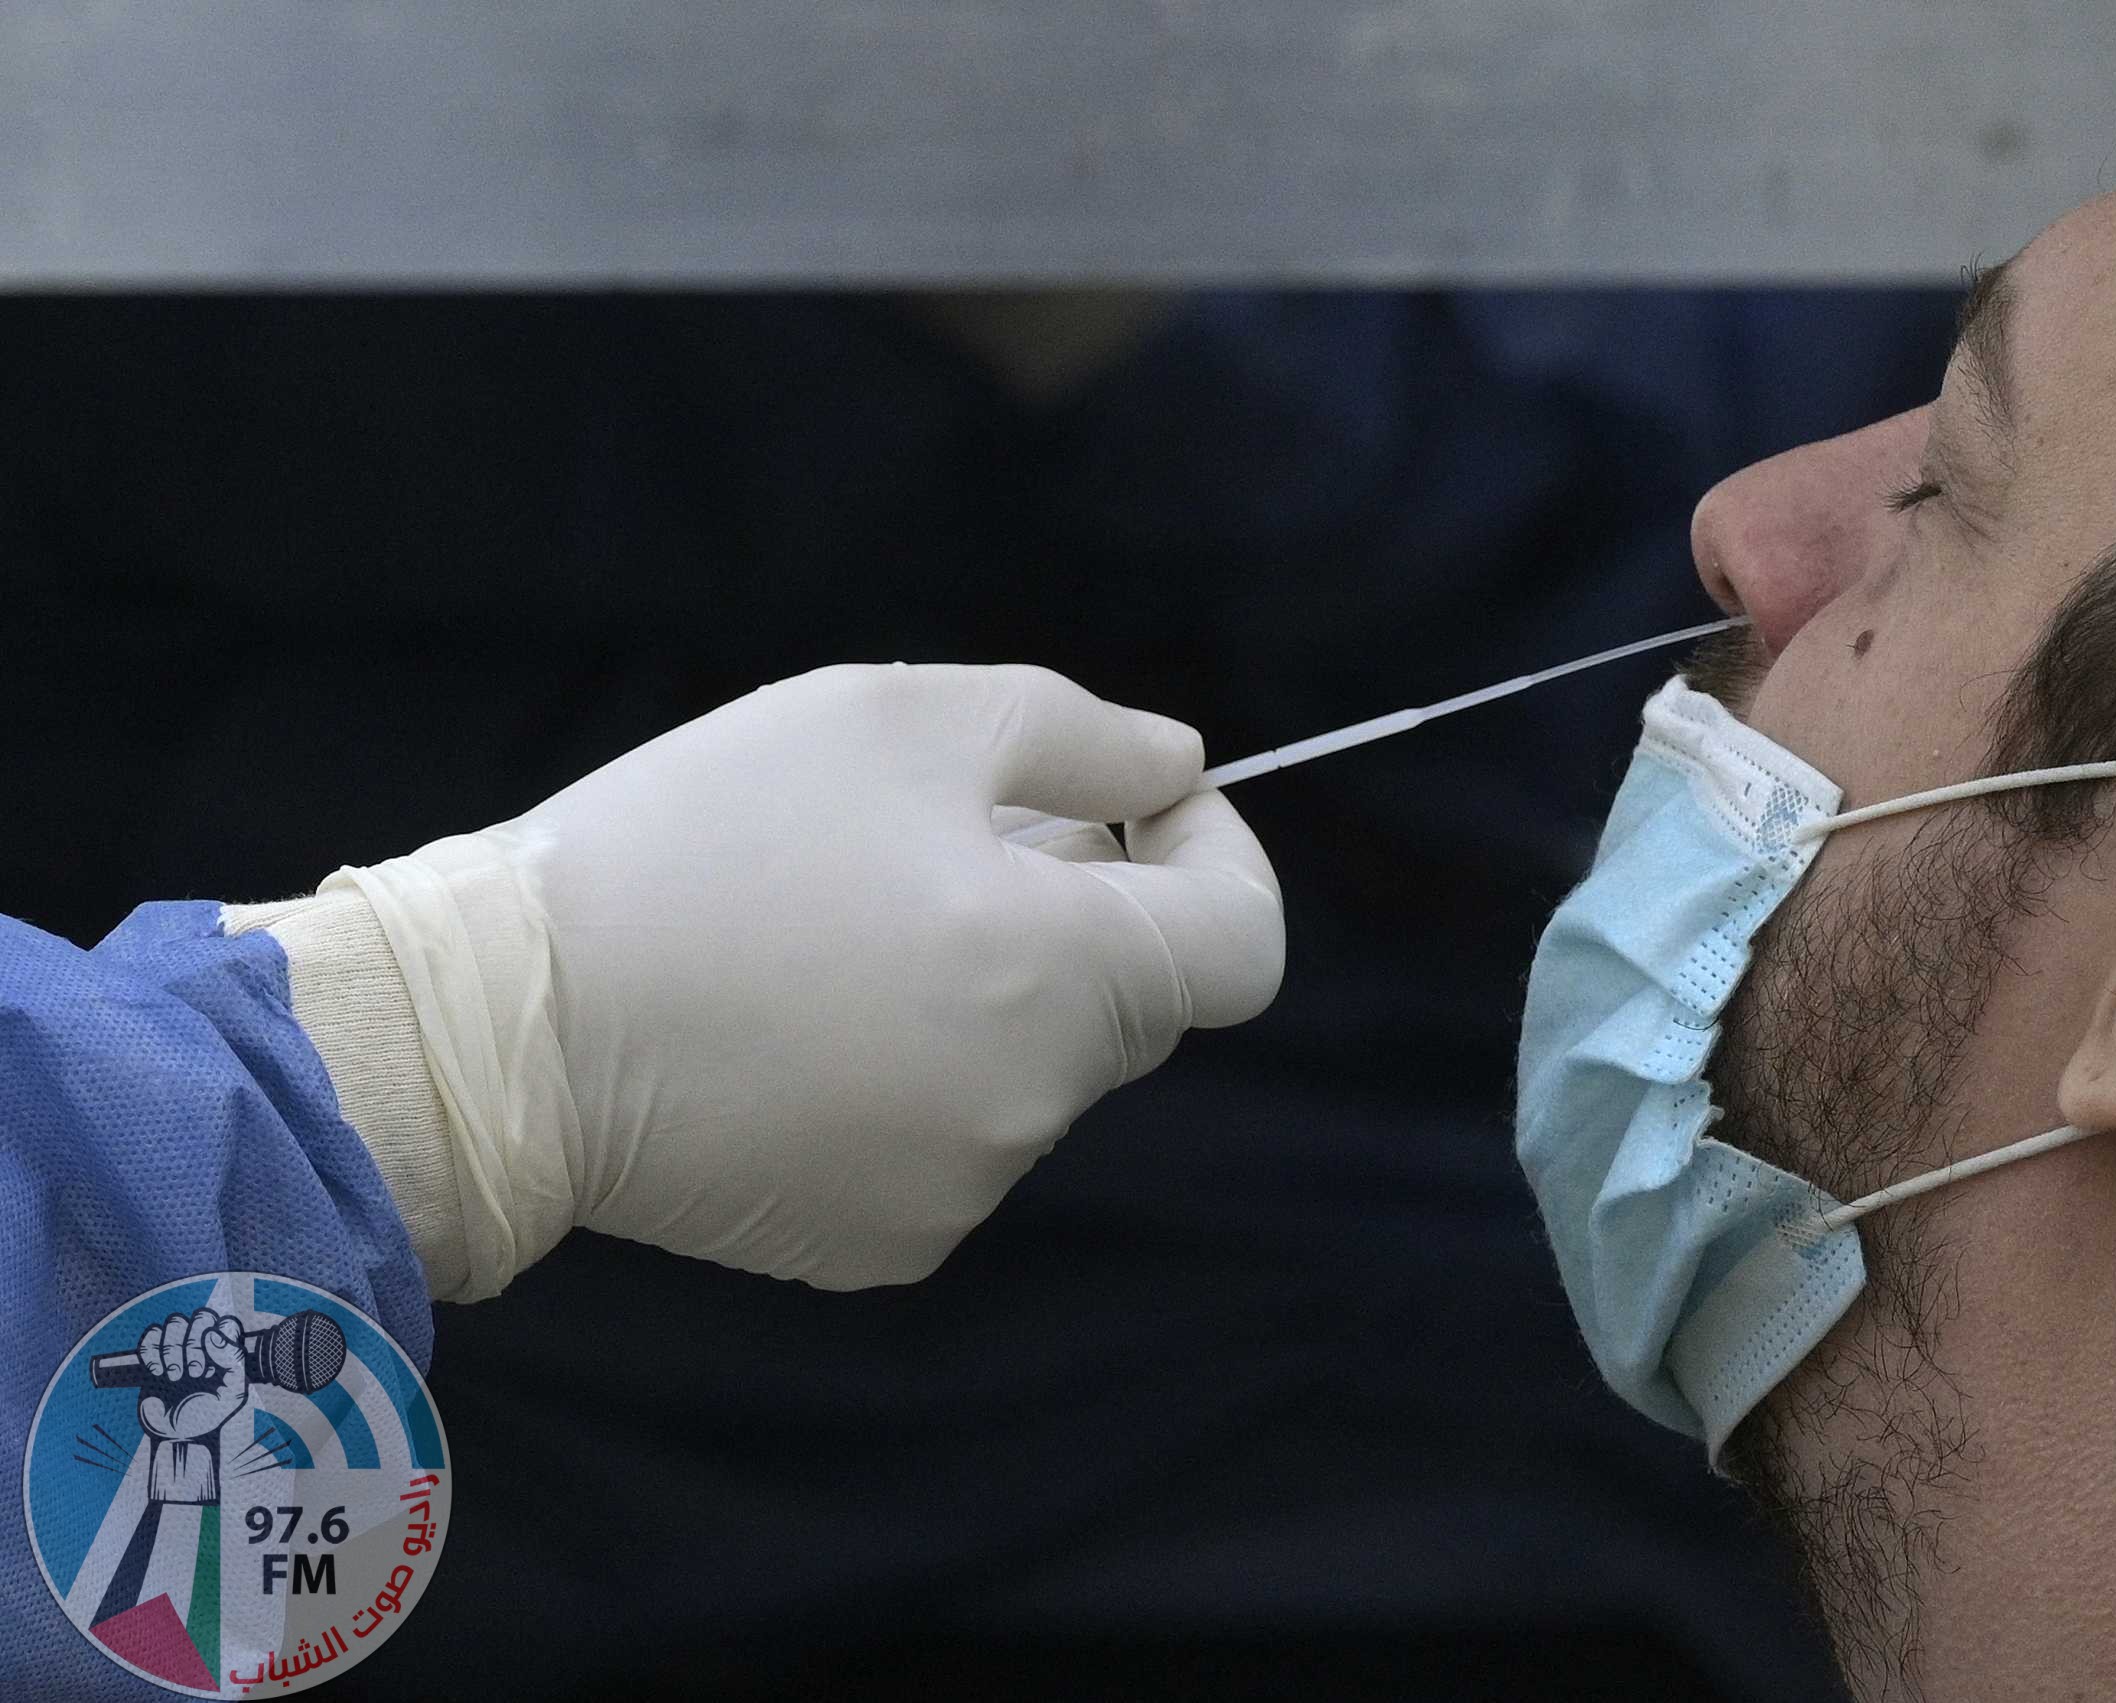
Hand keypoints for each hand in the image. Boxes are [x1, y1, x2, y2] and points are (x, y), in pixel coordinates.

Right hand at [134, 1309, 247, 1445]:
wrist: (172, 1435)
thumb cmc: (206, 1415)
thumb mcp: (232, 1395)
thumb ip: (233, 1362)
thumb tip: (212, 1334)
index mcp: (226, 1351)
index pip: (226, 1321)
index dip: (220, 1337)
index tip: (213, 1365)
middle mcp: (203, 1344)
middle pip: (201, 1316)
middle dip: (195, 1344)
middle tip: (194, 1374)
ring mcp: (178, 1347)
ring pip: (175, 1321)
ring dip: (173, 1350)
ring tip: (176, 1378)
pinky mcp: (153, 1355)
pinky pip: (150, 1335)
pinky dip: (151, 1351)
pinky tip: (157, 1373)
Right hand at [390, 663, 1284, 1292]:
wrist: (506, 1023)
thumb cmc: (705, 840)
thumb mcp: (900, 718)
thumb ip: (1079, 734)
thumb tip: (1175, 767)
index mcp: (1065, 977)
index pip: (1244, 945)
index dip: (1213, 852)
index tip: (1131, 799)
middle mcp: (1035, 1109)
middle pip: (1133, 1001)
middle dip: (1078, 907)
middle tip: (947, 833)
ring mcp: (959, 1193)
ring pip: (1034, 1067)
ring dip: (989, 988)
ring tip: (839, 922)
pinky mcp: (877, 1245)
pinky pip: (951, 1138)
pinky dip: (914, 1072)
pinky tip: (796, 1017)